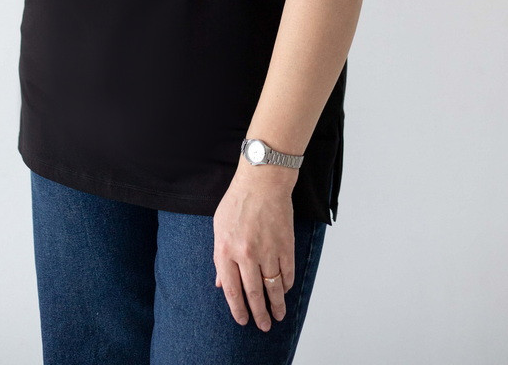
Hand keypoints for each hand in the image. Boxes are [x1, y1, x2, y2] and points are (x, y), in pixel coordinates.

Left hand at [213, 163, 298, 329]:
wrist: (262, 181)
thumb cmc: (238, 201)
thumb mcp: (219, 227)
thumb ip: (220, 258)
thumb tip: (221, 284)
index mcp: (225, 250)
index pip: (232, 290)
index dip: (238, 309)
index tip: (243, 320)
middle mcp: (245, 254)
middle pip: (253, 293)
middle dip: (259, 314)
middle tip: (263, 326)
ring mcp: (267, 251)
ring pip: (273, 287)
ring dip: (276, 305)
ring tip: (278, 316)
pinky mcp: (285, 246)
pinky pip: (287, 273)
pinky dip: (286, 285)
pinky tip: (285, 290)